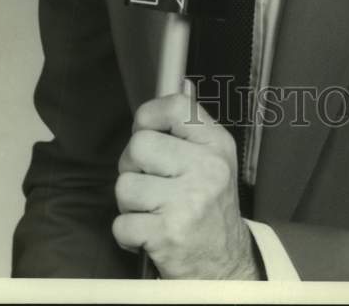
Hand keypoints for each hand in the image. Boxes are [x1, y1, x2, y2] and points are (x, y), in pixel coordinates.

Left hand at [113, 85, 261, 279]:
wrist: (226, 264)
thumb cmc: (213, 207)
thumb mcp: (216, 160)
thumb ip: (193, 125)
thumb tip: (180, 83)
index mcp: (216, 145)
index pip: (175, 107)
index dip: (148, 117)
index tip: (146, 132)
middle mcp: (206, 169)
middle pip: (138, 146)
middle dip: (133, 166)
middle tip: (147, 182)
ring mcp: (188, 202)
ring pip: (124, 186)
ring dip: (129, 204)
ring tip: (150, 211)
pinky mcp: (168, 235)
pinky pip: (121, 223)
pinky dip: (127, 234)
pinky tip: (148, 234)